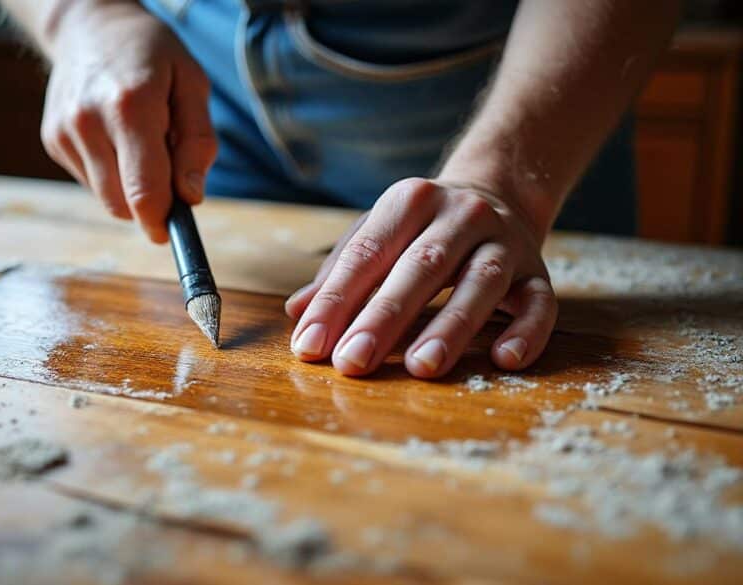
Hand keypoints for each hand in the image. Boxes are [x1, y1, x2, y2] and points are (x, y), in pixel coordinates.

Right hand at [39, 0, 216, 242]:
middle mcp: (89, 122)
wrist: (89, 25)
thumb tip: (190, 197)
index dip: (161, 221)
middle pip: (123, 204)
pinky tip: (114, 137)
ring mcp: (64, 133)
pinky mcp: (52, 140)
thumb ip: (198, 142)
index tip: (172, 231)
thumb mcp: (191, 83)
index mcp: (130, 107)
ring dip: (130, 187)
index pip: (144, 191)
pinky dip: (110, 173)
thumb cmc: (151, 54)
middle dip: (150, 202)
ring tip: (139, 142)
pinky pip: (91, 182)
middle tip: (166, 166)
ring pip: (106, 198)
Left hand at [284, 178, 556, 377]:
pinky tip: (504, 360)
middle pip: (420, 268)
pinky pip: (540, 303)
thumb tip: (298, 313)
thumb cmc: (419, 229)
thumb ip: (340, 274)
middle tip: (353, 363)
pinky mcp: (540, 272)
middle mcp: (461, 214)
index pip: (367, 253)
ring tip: (421, 368)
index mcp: (410, 201)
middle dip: (383, 319)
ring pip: (480, 284)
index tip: (310, 346)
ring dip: (452, 327)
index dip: (335, 301)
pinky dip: (526, 332)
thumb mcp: (377, 235)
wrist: (497, 192)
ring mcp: (505, 242)